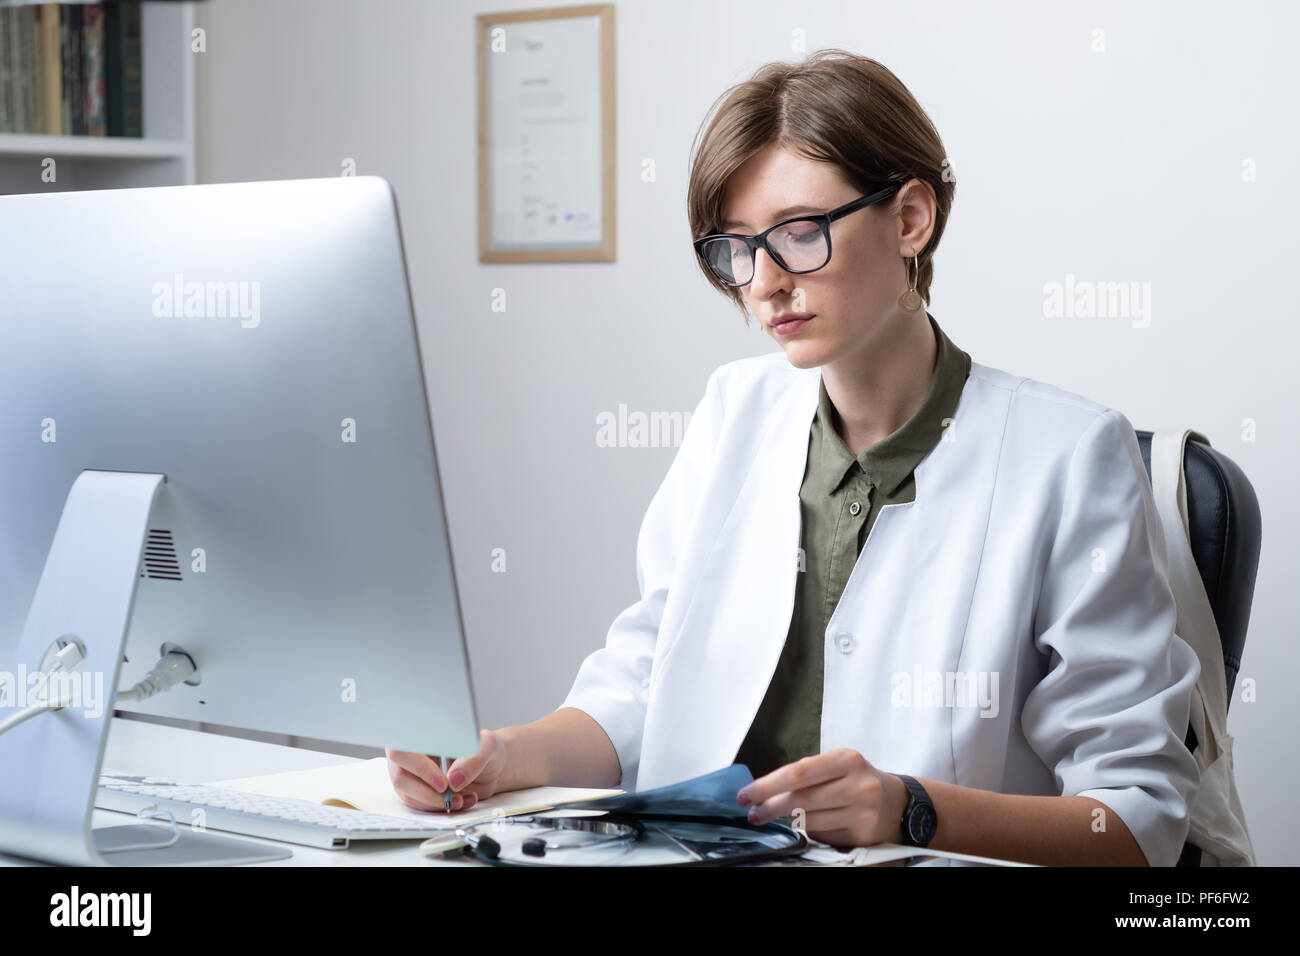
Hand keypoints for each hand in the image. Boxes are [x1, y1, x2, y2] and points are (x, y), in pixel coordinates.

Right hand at [385, 729, 511, 812]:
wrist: (491, 764)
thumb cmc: (484, 747)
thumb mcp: (488, 746)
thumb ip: (474, 759)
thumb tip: (454, 779)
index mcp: (422, 733)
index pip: (402, 747)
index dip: (418, 767)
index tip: (443, 782)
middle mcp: (412, 753)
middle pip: (400, 776)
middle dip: (427, 792)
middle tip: (449, 795)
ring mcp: (412, 773)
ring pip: (409, 795)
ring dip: (435, 803)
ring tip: (460, 800)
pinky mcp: (418, 790)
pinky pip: (420, 805)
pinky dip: (440, 807)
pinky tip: (460, 801)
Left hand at [735, 749, 909, 847]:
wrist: (900, 804)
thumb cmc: (858, 780)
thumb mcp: (839, 766)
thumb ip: (807, 775)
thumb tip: (764, 790)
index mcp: (847, 760)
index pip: (799, 773)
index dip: (768, 785)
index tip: (746, 794)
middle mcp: (858, 785)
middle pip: (802, 800)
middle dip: (770, 808)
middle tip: (753, 813)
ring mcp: (863, 813)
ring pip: (810, 822)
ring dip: (788, 822)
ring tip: (775, 818)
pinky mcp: (864, 835)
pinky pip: (824, 837)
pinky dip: (810, 833)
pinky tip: (807, 827)